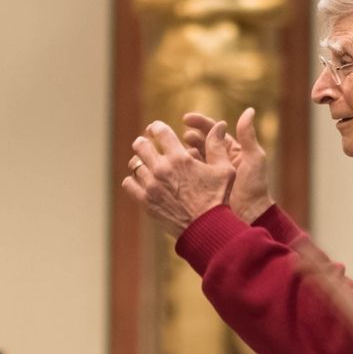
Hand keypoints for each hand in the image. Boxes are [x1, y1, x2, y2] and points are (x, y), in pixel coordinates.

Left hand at [122, 119, 235, 236]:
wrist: (207, 228)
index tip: (155, 129)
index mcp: (180, 157)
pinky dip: (133, 180)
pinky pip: (128, 183)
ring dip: (140, 162)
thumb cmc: (218, 198)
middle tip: (148, 145)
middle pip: (140, 145)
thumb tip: (220, 125)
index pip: (159, 131)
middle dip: (144, 142)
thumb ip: (218, 146)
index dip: (156, 127)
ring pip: (134, 164)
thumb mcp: (224, 170)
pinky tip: (142, 181)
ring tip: (146, 164)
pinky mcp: (145, 201)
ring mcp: (151, 185)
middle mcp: (162, 169)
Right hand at [182, 107, 273, 222]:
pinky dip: (181, 169)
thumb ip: (248, 135)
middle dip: (187, 137)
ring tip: (176, 152)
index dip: (199, 123)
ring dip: (182, 152)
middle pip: (199, 142)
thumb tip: (249, 110)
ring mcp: (209, 173)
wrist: (250, 215)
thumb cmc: (254, 186)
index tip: (186, 119)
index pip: (213, 131)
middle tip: (180, 136)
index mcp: (231, 149)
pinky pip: (189, 174)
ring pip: (192, 158)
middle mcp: (219, 159)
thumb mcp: (253, 158)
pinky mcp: (202, 186)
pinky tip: (176, 167)